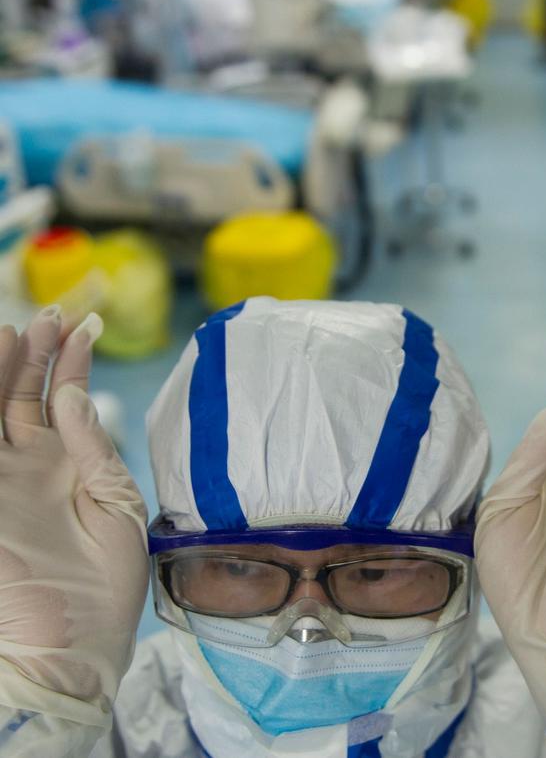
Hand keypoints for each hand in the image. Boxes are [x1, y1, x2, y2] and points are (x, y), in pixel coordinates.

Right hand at [0, 306, 147, 732]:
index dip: (72, 362)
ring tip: (14, 330)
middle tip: (48, 314)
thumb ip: (92, 447)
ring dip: (3, 371)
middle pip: (22, 397)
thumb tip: (72, 393)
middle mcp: (29, 467)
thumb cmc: (106, 586)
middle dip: (35, 354)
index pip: (64, 401)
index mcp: (70, 468)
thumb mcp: (118, 506)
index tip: (85, 324)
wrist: (72, 646)